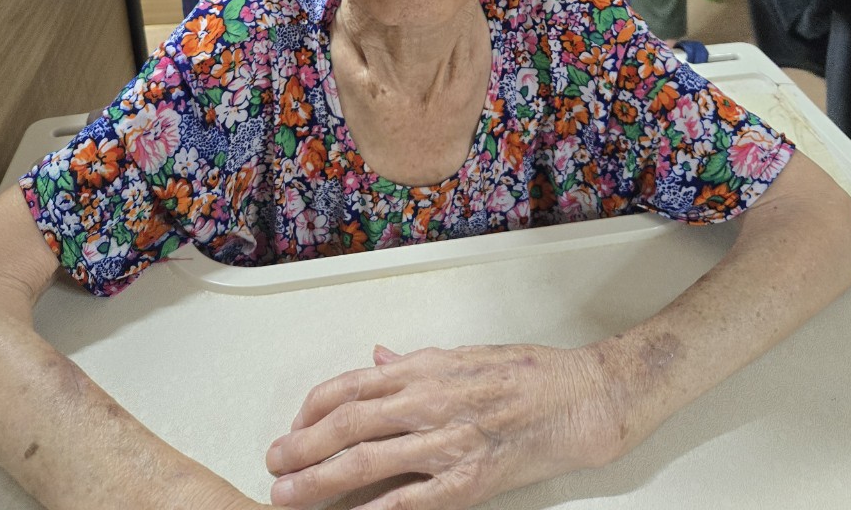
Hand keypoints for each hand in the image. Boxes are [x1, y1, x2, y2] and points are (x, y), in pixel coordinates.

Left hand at [265, 341, 629, 508]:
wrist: (578, 398)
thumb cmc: (524, 373)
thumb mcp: (464, 355)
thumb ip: (415, 363)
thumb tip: (377, 358)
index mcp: (425, 367)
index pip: (352, 385)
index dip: (313, 408)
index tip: (293, 427)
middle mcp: (427, 399)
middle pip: (347, 423)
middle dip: (301, 446)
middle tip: (272, 465)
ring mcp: (446, 441)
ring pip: (366, 460)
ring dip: (319, 480)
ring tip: (286, 495)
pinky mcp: (467, 480)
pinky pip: (409, 501)